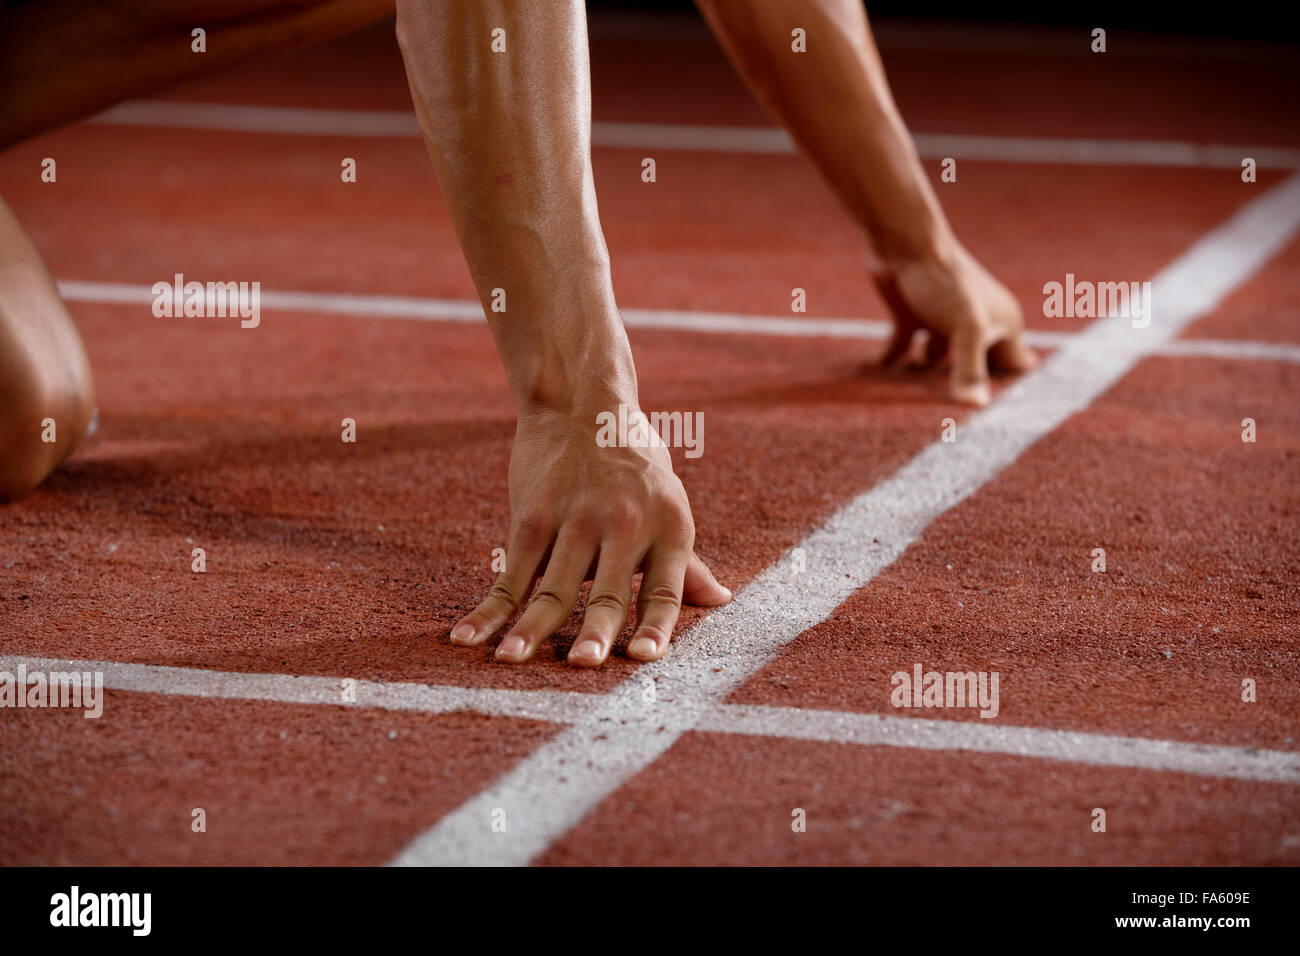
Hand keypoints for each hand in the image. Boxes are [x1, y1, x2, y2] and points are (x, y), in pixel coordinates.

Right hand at [449, 404, 731, 666]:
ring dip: (530, 629)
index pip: (666, 590)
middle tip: (584, 665)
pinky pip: (510, 574)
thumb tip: (722, 601)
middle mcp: (625, 526)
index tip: (645, 658)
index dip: (657, 626)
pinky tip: (468, 638)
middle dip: (596, 631)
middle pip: (609, 591)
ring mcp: (576, 521)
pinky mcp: (533, 517)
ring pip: (553, 588)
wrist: (582, 404)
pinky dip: (489, 610)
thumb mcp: (669, 505)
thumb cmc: (635, 465)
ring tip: (512, 662)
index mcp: (669, 529)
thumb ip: (689, 564)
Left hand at [875, 241, 1037, 405]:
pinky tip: (881, 376)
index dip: (1007, 389)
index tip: (998, 419)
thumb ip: (970, 369)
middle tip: (946, 423)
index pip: (1013, 366)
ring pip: (936, 361)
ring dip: (923, 380)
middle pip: (973, 367)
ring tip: (909, 405)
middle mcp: (975, 324)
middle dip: (961, 390)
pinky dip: (892, 361)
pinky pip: (903, 347)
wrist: (904, 242)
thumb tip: (977, 406)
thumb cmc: (945, 282)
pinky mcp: (910, 316)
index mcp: (1001, 324)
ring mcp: (942, 320)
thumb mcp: (964, 328)